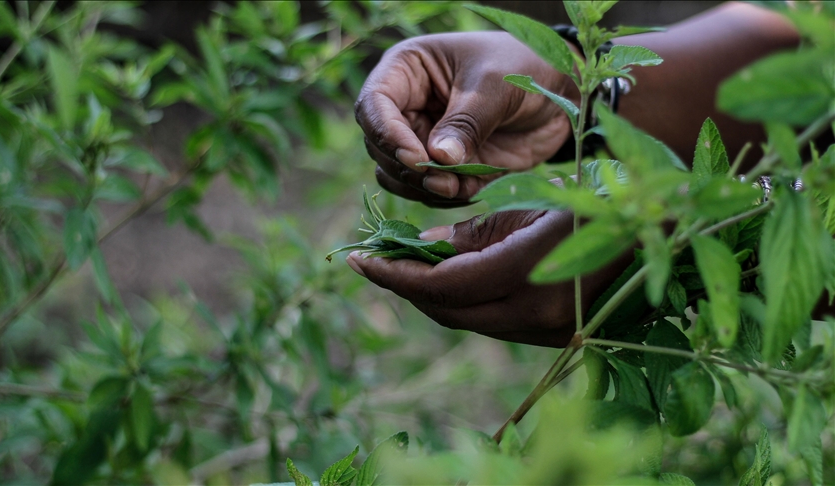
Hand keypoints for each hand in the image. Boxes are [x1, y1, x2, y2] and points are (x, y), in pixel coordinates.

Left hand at [345, 210, 633, 346]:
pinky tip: (447, 275)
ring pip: (469, 319)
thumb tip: (427, 245)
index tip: (359, 259)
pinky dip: (463, 300)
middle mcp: (536, 315)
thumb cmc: (607, 196)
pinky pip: (494, 321)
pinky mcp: (555, 334)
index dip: (395, 275)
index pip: (441, 286)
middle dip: (404, 287)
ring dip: (431, 295)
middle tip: (372, 260)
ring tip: (402, 264)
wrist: (671, 231)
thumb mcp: (536, 198)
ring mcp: (549, 331)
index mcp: (528, 273)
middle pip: (448, 310)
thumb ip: (478, 229)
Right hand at [354, 32, 577, 206]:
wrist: (562, 94)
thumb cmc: (527, 68)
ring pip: (397, 176)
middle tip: (447, 182)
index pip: (374, 105)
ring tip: (460, 188)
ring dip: (424, 189)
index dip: (388, 135)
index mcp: (408, 70)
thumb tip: (436, 159)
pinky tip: (472, 191)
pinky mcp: (443, 167)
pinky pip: (426, 192)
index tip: (417, 158)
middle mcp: (407, 107)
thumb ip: (466, 123)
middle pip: (380, 147)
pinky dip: (445, 198)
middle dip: (410, 170)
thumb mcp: (496, 87)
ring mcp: (422, 139)